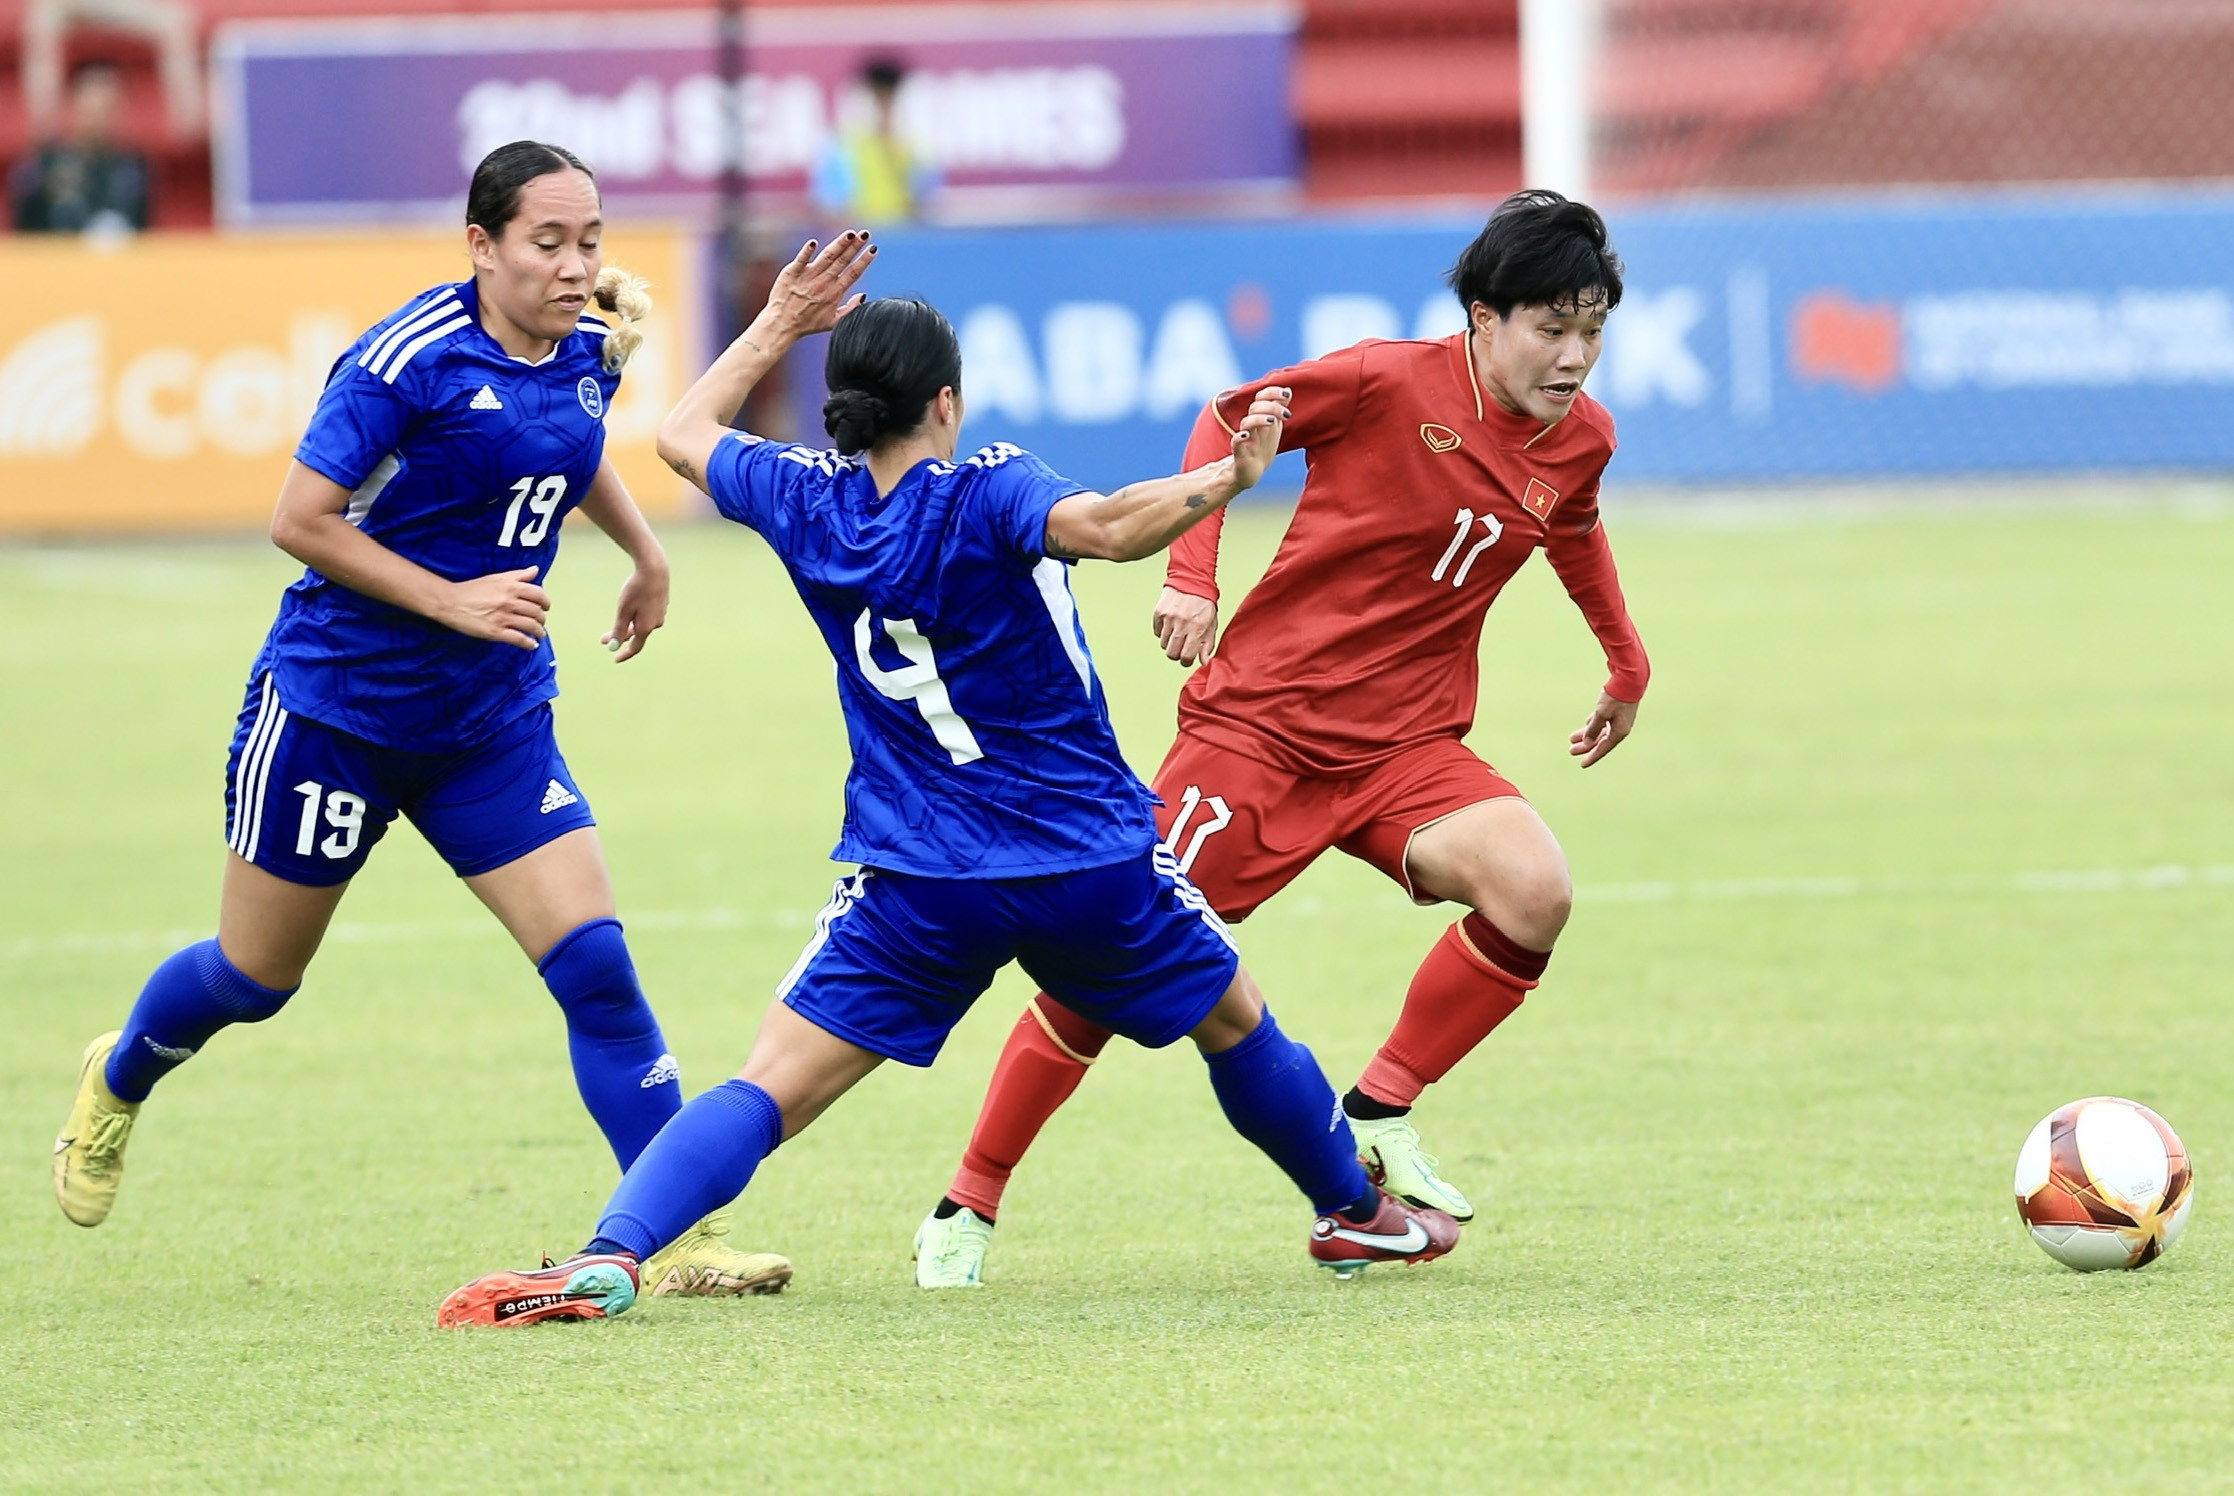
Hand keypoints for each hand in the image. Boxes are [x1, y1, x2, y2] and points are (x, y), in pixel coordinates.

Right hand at [438, 567, 548, 649]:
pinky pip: (519, 639)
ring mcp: (503, 617)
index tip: (546, 607)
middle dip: (542, 619)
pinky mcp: (496, 632)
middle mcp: (510, 602)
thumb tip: (535, 570)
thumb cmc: (472, 589)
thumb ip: (518, 575)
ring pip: (531, 626)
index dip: (546, 602)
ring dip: (539, 632)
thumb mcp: (496, 578)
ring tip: (540, 634)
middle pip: (537, 612)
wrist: (450, 602)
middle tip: (541, 622)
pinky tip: (531, 644)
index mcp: (511, 587)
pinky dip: (529, 643)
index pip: (539, 595)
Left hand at [603, 560, 668, 662]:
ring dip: (629, 626)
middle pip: (637, 635)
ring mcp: (660, 613)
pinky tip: (633, 606)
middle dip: (621, 637)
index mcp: (646, 627)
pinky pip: (648, 615)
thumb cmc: (636, 589)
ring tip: (618, 619)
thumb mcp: (623, 610)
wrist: (654, 569)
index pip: (635, 647)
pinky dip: (637, 616)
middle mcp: (656, 623)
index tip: (615, 659)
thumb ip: (619, 630)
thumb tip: (614, 646)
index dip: (624, 654)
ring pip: (642, 624)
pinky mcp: (662, 604)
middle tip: (604, 638)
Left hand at [763, 231, 877, 338]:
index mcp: (834, 293)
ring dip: (839, 244)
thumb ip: (851, 309)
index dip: (864, 261)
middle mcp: (823, 283)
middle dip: (855, 246)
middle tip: (865, 234)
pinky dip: (807, 251)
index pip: (853, 273)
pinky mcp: (792, 273)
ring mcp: (807, 277)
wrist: (782, 324)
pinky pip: (801, 260)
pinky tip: (814, 242)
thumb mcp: (833, 322)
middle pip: (843, 261)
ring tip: (850, 233)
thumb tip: (863, 296)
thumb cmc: (807, 324)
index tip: (873, 249)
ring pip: (827, 257)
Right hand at [1153, 586, 1219, 665]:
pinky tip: (1171, 623)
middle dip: (1177, 654)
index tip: (1188, 657)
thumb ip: (1208, 644)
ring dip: (1170, 642)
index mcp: (1197, 628)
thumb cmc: (1204, 603)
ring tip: (1177, 632)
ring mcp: (1169, 618)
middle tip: (1181, 647)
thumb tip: (1204, 662)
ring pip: (1163, 644)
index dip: (1186, 661)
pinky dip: (1163, 632)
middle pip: (1172, 653)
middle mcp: (1182, 624)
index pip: (1186, 656)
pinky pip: (1157, 632)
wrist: (1192, 579)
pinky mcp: (1159, 612)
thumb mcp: (1211, 624)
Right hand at [1227, 386, 1290, 490]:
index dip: (1272, 392)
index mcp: (1260, 416)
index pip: (1262, 397)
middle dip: (1272, 407)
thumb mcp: (1275, 426)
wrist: (1252, 470)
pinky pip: (1236, 441)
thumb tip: (1288, 390)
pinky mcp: (1240, 452)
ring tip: (1272, 421)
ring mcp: (1245, 437)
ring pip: (1246, 422)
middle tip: (1287, 414)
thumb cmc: (1263, 446)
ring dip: (1259, 418)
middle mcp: (1252, 425)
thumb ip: (1279, 408)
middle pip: (1256, 407)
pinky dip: (1240, 437)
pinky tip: (1246, 435)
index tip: (1287, 395)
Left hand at [1570, 691, 1637, 766]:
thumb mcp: (1601, 714)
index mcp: (1619, 732)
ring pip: (1601, 731)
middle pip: (1600, 741)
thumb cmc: (1616, 697)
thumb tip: (1587, 742)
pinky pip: (1603, 722)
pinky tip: (1586, 724)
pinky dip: (1594, 724)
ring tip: (1572, 738)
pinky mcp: (1617, 710)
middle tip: (1571, 751)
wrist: (1629, 680)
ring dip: (1587, 734)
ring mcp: (1619, 719)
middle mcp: (1620, 728)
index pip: (1603, 748)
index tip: (1582, 764)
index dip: (1592, 756)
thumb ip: (1593, 729)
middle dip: (1585, 746)